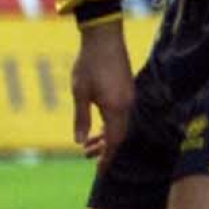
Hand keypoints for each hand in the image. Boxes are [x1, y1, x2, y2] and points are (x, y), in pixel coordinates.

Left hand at [71, 18, 134, 164]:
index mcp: (116, 108)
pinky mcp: (126, 89)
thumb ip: (81, 118)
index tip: (100, 172)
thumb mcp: (79, 92)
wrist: (104, 36)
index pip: (114, 141)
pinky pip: (121, 114)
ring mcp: (128, 96)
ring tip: (88, 145)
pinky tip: (98, 125)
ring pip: (120, 125)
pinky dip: (110, 124)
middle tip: (88, 157)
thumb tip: (80, 142)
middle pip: (119, 135)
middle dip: (105, 149)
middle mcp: (127, 105)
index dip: (107, 158)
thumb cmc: (89, 63)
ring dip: (105, 136)